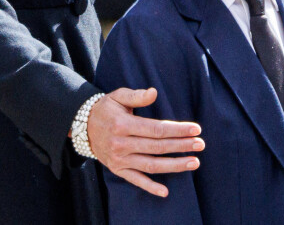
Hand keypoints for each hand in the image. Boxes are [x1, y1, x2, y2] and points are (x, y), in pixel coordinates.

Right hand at [87, 87, 204, 196]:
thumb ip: (136, 96)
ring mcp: (119, 159)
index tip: (195, 129)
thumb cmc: (106, 108)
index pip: (156, 129)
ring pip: (151, 165)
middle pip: (158, 147)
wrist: (83, 126)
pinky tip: (166, 191)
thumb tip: (154, 92)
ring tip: (194, 162)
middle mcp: (121, 144)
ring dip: (175, 165)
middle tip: (200, 144)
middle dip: (181, 146)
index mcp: (123, 125)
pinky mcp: (117, 169)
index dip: (177, 130)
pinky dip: (150, 187)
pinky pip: (136, 180)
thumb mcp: (118, 96)